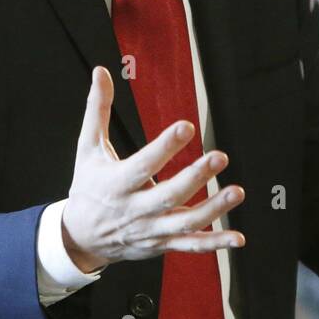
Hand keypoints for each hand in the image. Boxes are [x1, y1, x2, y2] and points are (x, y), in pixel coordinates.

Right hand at [59, 66, 245, 271]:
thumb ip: (97, 110)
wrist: (80, 237)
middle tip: (220, 157)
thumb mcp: (87, 148)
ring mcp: (151, 230)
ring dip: (214, 209)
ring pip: (185, 223)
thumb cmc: (87, 187)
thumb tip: (101, 72)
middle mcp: (135, 209)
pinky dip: (215, 243)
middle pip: (168, 196)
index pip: (143, 164)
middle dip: (195, 177)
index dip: (165, 146)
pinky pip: (191, 246)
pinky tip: (238, 238)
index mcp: (116, 183)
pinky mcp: (162, 244)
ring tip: (237, 191)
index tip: (186, 127)